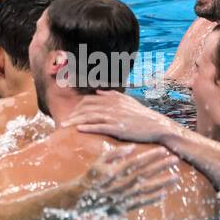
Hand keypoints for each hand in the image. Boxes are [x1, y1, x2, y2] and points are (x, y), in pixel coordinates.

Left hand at [63, 90, 177, 144]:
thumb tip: (98, 90)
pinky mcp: (118, 128)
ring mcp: (115, 117)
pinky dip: (88, 127)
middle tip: (62, 121)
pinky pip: (99, 127)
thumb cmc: (142, 116)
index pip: (89, 100)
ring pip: (90, 117)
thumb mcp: (128, 101)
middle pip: (86, 108)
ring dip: (75, 121)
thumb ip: (112, 95)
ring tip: (63, 126)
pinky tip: (78, 129)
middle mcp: (112, 106)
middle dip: (73, 114)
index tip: (70, 113)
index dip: (78, 106)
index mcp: (113, 99)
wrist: (157, 126)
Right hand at [78, 144, 177, 215]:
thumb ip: (114, 154)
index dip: (150, 156)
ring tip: (176, 177)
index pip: (136, 162)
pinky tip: (164, 193)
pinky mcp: (123, 206)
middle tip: (175, 160)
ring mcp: (122, 197)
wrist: (80, 199)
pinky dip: (153, 198)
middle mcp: (119, 185)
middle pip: (145, 174)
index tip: (163, 150)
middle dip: (161, 166)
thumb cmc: (90, 177)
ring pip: (146, 189)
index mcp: (113, 173)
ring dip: (162, 183)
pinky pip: (141, 202)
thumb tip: (132, 147)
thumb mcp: (98, 162)